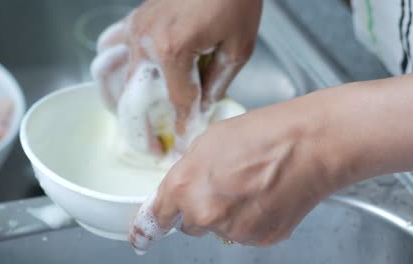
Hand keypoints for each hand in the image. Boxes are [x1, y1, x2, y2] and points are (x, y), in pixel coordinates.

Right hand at [91, 0, 261, 155]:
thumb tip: (201, 108)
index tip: (181, 147)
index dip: (182, 129)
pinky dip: (110, 64)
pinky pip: (110, 44)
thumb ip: (216, 84)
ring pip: (113, 76)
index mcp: (174, 52)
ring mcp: (136, 29)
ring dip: (119, 103)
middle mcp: (147, 42)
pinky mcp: (136, 18)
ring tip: (130, 122)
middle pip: (133, 99)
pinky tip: (120, 76)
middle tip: (150, 148)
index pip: (177, 104)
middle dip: (140, 131)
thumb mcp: (238, 47)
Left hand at [129, 74, 412, 252]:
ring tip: (251, 184)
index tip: (141, 235)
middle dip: (200, 208)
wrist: (310, 145)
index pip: (156, 216)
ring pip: (219, 228)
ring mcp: (234, 231)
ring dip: (228, 213)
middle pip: (190, 224)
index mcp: (186, 186)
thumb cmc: (265, 134)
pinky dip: (251, 219)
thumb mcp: (210, 140)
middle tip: (226, 182)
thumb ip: (189, 169)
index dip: (148, 225)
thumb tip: (185, 184)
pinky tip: (265, 196)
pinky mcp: (260, 239)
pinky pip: (245, 233)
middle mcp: (205, 214)